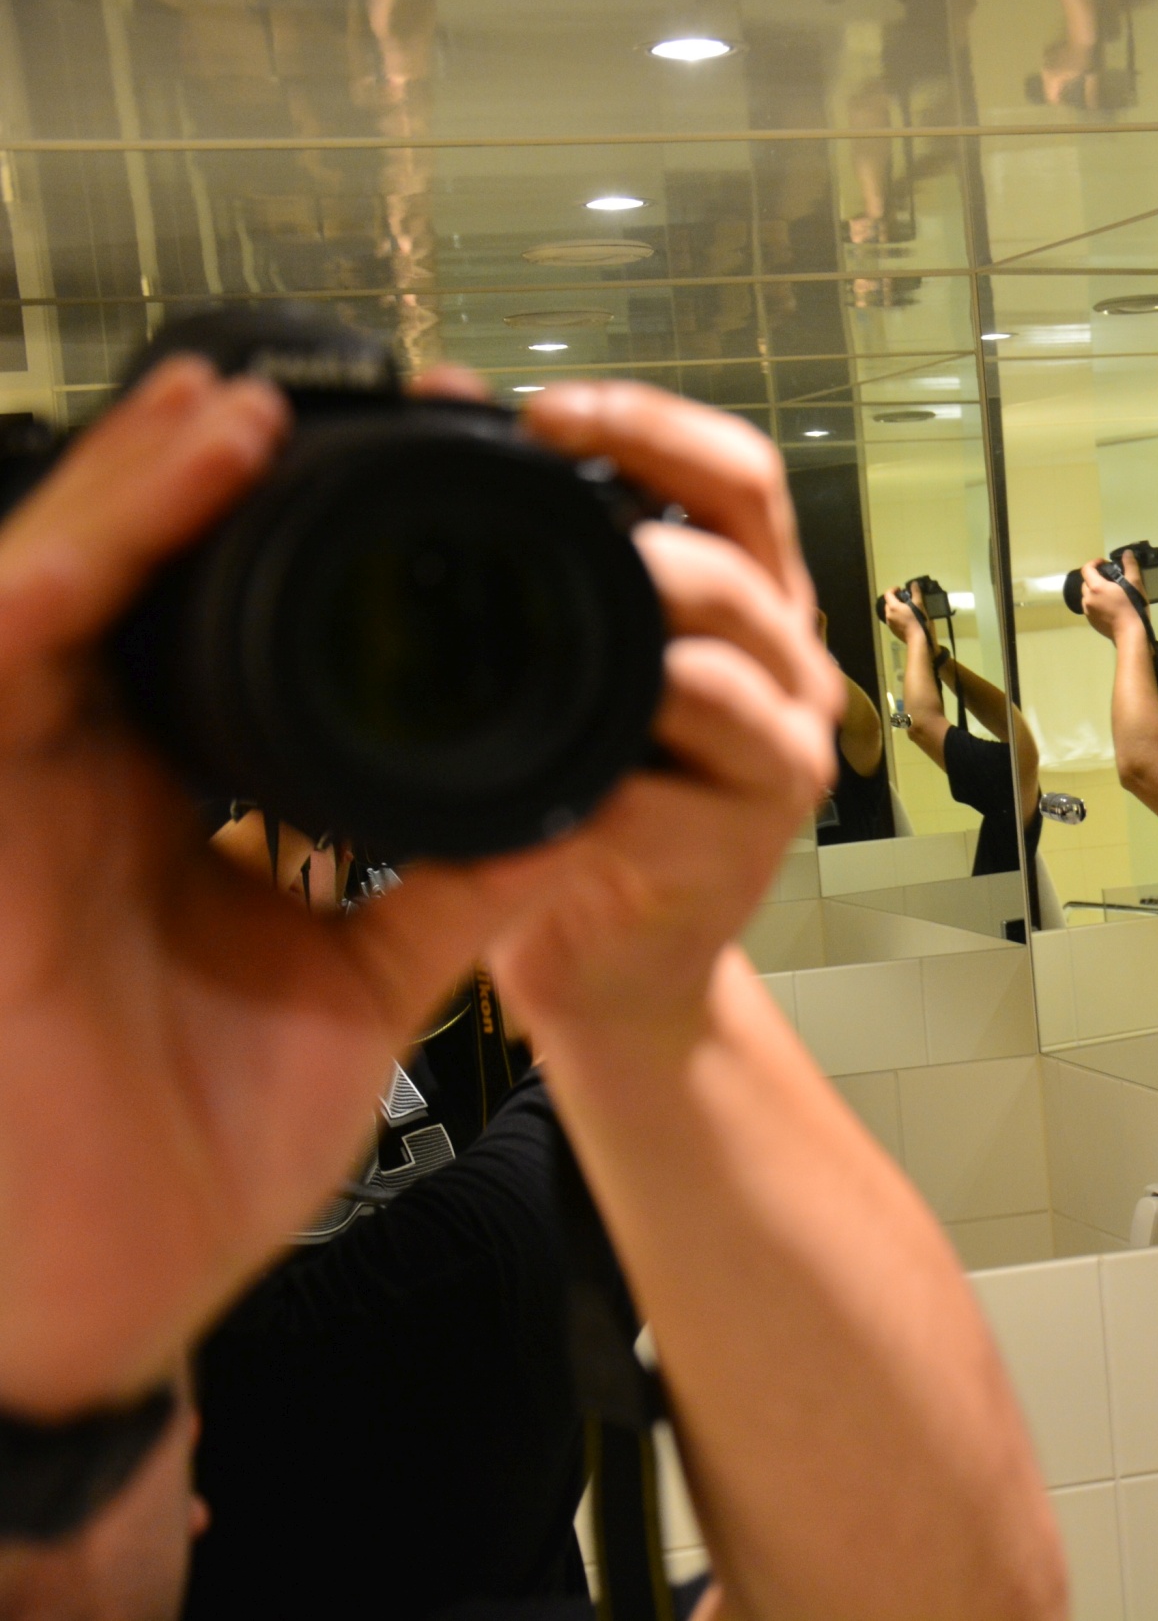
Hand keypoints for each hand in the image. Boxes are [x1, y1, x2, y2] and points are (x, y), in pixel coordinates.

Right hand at [0, 360, 525, 1411]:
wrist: (117, 1283)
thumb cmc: (203, 1146)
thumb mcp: (361, 982)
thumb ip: (449, 879)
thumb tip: (575, 791)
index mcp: (165, 799)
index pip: (218, 631)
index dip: (285, 547)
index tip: (400, 481)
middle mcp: (81, 774)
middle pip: (133, 583)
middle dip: (210, 483)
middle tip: (320, 401)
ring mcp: (17, 786)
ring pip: (57, 579)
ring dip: (148, 483)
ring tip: (246, 404)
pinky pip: (7, 644)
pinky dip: (85, 552)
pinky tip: (164, 484)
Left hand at [461, 381, 842, 1050]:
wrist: (615, 958)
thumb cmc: (590, 793)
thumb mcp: (578, 658)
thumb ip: (543, 547)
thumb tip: (442, 400)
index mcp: (752, 599)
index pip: (742, 476)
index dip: (656, 426)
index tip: (547, 412)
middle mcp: (788, 669)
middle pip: (741, 569)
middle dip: (639, 541)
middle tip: (530, 521)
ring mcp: (777, 763)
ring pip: (723, 678)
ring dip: (637, 651)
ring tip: (549, 631)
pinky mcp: (738, 852)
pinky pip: (670, 802)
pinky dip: (599, 784)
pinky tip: (535, 771)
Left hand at [880, 588, 925, 643]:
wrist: (916, 638)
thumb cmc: (917, 620)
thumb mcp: (918, 604)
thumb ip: (916, 592)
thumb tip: (914, 583)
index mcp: (893, 606)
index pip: (887, 594)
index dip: (893, 589)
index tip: (900, 589)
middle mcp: (888, 614)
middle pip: (888, 603)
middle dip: (894, 599)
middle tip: (904, 599)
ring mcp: (889, 623)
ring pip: (889, 611)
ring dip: (895, 608)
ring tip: (905, 609)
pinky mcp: (892, 629)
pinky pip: (891, 619)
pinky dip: (896, 616)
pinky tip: (904, 618)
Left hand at [1075, 560, 1143, 642]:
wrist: (1130, 634)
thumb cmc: (1133, 607)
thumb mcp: (1135, 584)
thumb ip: (1130, 566)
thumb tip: (1127, 553)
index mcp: (1096, 587)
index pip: (1086, 569)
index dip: (1094, 563)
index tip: (1104, 563)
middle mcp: (1088, 599)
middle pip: (1086, 583)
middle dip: (1095, 577)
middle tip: (1110, 579)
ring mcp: (1088, 612)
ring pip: (1087, 596)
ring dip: (1095, 591)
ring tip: (1109, 593)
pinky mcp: (1091, 622)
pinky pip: (1090, 608)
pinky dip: (1096, 603)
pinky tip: (1109, 606)